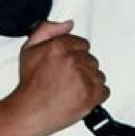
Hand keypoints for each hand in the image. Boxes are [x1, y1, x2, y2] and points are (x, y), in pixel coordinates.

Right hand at [10, 19, 108, 135]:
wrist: (30, 110)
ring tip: (72, 89)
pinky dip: (96, 96)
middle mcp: (73, 60)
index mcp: (59, 46)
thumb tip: (68, 24)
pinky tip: (81, 97)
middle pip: (91, 60)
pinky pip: (104, 91)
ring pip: (98, 75)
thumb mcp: (30, 48)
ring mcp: (84, 78)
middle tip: (67, 79)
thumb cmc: (30, 84)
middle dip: (82, 68)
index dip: (75, 55)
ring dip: (89, 82)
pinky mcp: (91, 95)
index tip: (68, 64)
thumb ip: (48, 30)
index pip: (82, 44)